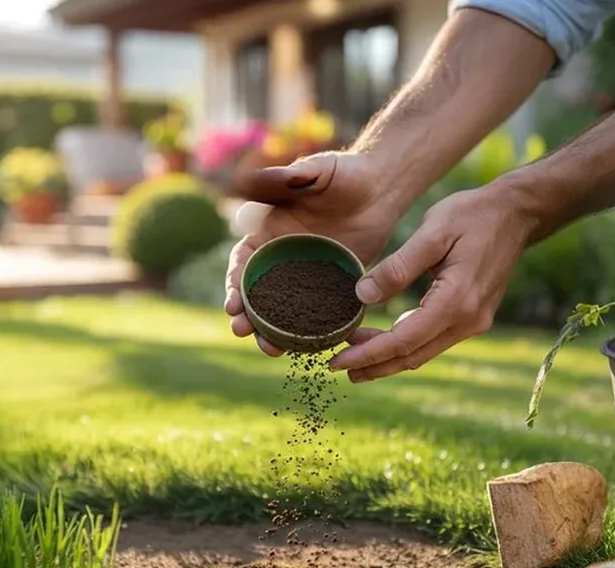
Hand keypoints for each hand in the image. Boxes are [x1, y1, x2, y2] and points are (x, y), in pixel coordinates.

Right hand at [224, 151, 404, 355]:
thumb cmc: (345, 173)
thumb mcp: (313, 172)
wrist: (383, 188)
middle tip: (241, 332)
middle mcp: (284, 259)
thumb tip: (245, 181)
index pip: (242, 264)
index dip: (233, 285)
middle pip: (257, 295)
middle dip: (246, 316)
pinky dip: (311, 332)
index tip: (231, 303)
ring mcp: (309, 277)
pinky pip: (319, 314)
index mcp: (269, 234)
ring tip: (271, 349)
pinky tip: (308, 349)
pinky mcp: (335, 287)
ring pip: (284, 311)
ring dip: (273, 332)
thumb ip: (284, 178)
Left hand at [328, 184, 533, 381]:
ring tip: (354, 358)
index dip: (368, 354)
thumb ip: (397, 267)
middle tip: (338, 366)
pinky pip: (433, 340)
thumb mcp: (432, 232)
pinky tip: (384, 341)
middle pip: (412, 356)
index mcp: (456, 301)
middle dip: (374, 365)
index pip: (404, 340)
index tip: (337, 361)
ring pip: (423, 353)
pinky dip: (406, 345)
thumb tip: (362, 296)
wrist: (516, 213)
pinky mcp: (472, 317)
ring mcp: (473, 322)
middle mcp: (468, 321)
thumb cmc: (472, 215)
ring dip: (388, 359)